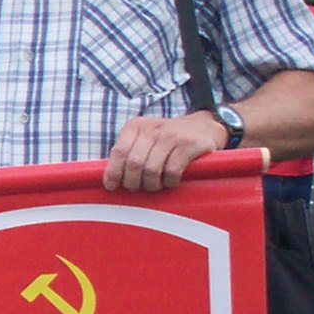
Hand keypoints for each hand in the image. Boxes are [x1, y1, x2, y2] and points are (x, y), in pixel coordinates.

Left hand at [103, 110, 225, 192]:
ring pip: (152, 170)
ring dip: (152, 185)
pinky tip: (170, 181)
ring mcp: (172, 136)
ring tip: (155, 185)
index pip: (118, 152)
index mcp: (136, 126)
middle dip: (133, 182)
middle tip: (138, 188)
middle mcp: (153, 128)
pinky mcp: (190, 145)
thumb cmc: (167, 140)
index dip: (113, 172)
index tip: (111, 186)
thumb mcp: (145, 139)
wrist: (204, 126)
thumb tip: (109, 180)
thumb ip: (128, 153)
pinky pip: (172, 172)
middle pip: (134, 164)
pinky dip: (169, 182)